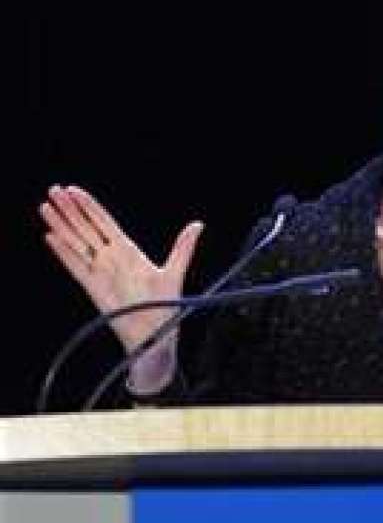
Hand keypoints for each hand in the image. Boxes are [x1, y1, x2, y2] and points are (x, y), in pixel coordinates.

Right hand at [40, 185, 203, 352]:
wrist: (154, 332)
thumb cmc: (164, 303)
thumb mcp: (175, 270)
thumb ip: (183, 247)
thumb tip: (198, 225)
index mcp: (128, 250)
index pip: (104, 222)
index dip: (89, 206)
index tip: (74, 190)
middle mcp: (111, 257)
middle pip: (86, 228)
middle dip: (70, 209)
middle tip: (54, 190)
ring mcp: (100, 271)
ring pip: (76, 243)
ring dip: (61, 225)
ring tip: (45, 206)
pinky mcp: (92, 287)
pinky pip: (75, 266)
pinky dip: (63, 252)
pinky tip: (50, 237)